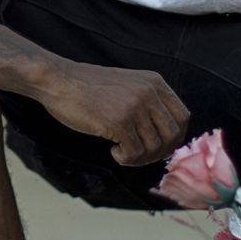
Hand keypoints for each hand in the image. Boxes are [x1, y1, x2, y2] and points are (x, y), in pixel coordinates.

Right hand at [37, 61, 189, 165]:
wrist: (58, 80)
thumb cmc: (87, 88)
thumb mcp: (127, 86)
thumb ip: (148, 102)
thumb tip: (165, 137)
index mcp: (154, 82)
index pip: (183, 117)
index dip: (174, 138)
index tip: (158, 147)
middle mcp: (149, 93)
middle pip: (172, 136)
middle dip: (158, 153)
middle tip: (138, 155)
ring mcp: (135, 107)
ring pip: (154, 147)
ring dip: (139, 158)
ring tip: (122, 152)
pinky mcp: (119, 122)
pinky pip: (135, 153)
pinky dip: (126, 159)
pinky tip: (112, 150)